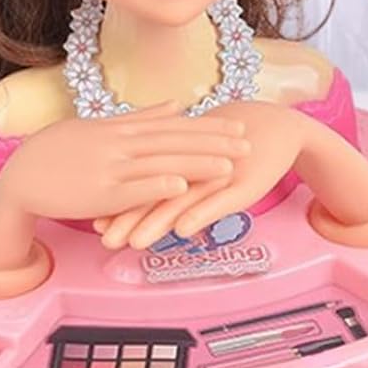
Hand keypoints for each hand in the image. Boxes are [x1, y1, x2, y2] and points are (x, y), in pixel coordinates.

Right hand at [0, 101, 251, 223]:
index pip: (174, 126)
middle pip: (174, 141)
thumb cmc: (58, 153)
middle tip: (248, 141)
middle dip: (213, 141)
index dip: (208, 126)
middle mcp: (121, 144)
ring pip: (160, 163)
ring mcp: (111, 168)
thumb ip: (139, 119)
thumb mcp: (100, 129)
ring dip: (196, 163)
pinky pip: (133, 188)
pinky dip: (157, 185)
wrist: (22, 176)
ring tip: (229, 165)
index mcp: (122, 129)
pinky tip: (182, 186)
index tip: (238, 124)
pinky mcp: (100, 193)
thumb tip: (175, 105)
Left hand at [94, 100, 311, 250]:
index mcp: (177, 156)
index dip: (117, 201)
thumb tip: (135, 200)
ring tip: (135, 242)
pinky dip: (199, 214)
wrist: (276, 125)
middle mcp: (192, 164)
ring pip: (181, 200)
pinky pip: (217, 201)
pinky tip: (184, 231)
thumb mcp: (197, 160)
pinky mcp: (241, 185)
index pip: (141, 182)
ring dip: (156, 221)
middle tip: (105, 240)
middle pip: (154, 192)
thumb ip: (169, 177)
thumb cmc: (230, 145)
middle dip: (128, 218)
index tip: (92, 220)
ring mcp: (216, 174)